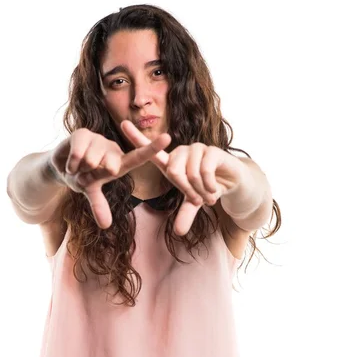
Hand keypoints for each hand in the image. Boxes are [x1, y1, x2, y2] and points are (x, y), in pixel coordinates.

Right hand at [50, 127, 171, 228]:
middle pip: (110, 166)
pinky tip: (70, 163)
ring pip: (92, 160)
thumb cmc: (81, 177)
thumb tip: (105, 225)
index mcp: (118, 163)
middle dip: (94, 174)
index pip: (138, 157)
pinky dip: (72, 163)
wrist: (59, 166)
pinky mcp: (82, 133)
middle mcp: (111, 149)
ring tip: (77, 167)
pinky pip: (79, 153)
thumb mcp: (91, 191)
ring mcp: (98, 139)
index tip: (167, 137)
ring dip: (80, 169)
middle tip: (86, 173)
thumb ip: (99, 205)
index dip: (152, 148)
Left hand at [120, 120, 247, 235]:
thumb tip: (179, 232)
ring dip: (200, 190)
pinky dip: (208, 186)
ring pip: (190, 173)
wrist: (233, 182)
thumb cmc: (208, 188)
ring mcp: (197, 149)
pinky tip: (214, 190)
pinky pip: (204, 171)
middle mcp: (182, 152)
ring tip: (208, 195)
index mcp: (172, 162)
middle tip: (197, 199)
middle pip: (172, 171)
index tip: (123, 123)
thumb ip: (185, 214)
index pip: (151, 150)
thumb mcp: (195, 203)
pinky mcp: (212, 151)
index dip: (136, 137)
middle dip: (186, 190)